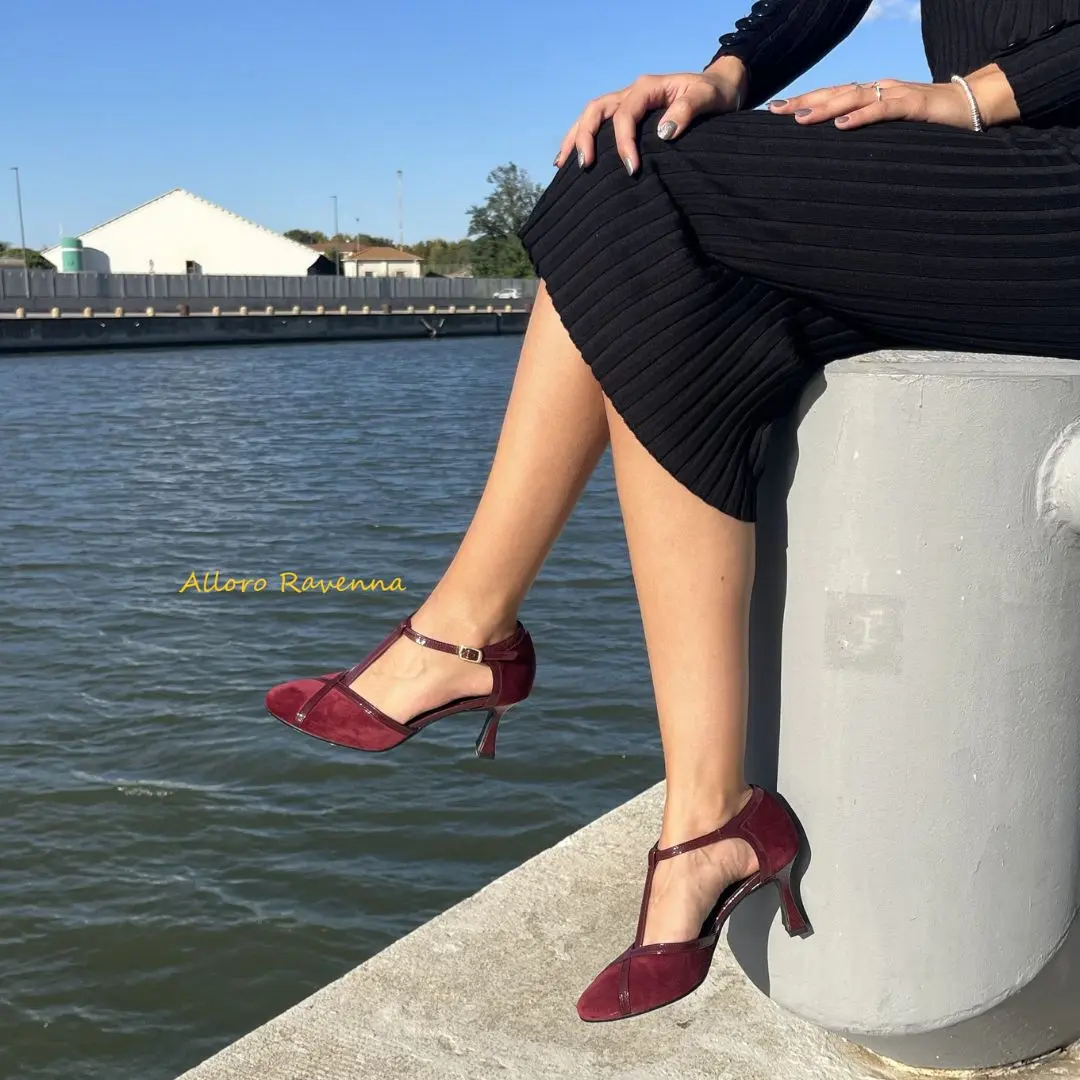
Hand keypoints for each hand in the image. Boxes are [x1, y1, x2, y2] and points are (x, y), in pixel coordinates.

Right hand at [555, 60, 745, 175]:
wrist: (719, 89)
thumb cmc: (715, 95)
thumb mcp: (708, 98)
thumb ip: (688, 110)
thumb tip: (663, 132)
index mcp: (648, 88)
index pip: (625, 114)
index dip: (623, 142)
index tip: (632, 169)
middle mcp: (631, 92)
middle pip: (597, 110)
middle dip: (586, 137)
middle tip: (585, 166)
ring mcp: (626, 102)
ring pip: (591, 116)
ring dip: (575, 138)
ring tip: (562, 164)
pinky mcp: (626, 115)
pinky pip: (598, 124)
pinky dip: (580, 139)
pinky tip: (567, 160)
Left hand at [767, 66, 1018, 130]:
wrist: (972, 106)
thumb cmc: (929, 122)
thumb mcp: (890, 129)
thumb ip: (867, 133)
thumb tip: (836, 147)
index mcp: (872, 95)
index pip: (832, 96)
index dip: (804, 101)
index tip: (776, 111)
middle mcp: (880, 90)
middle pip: (836, 93)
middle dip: (804, 102)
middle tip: (776, 112)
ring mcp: (897, 95)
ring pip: (855, 97)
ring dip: (826, 108)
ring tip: (800, 119)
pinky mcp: (915, 106)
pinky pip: (885, 109)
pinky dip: (862, 115)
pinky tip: (842, 124)